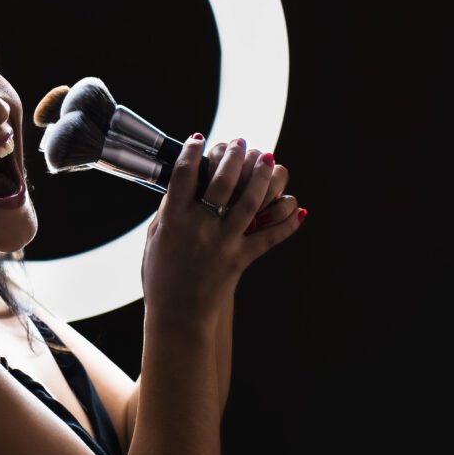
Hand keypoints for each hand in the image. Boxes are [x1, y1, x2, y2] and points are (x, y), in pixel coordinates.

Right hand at [142, 136, 303, 328]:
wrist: (177, 316)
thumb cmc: (161, 277)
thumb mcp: (156, 239)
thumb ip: (168, 212)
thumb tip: (182, 187)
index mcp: (173, 219)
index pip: (185, 174)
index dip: (193, 151)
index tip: (199, 138)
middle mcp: (199, 227)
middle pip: (222, 180)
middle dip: (233, 155)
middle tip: (241, 142)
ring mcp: (222, 243)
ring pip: (250, 202)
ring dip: (262, 177)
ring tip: (268, 159)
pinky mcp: (240, 260)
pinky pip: (269, 237)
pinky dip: (287, 222)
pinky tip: (297, 207)